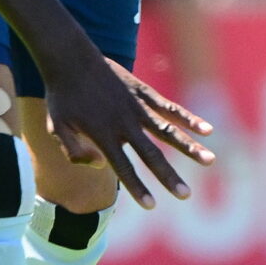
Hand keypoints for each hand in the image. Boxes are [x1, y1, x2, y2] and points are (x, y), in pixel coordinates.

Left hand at [39, 51, 215, 209]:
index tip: (152, 206)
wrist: (69, 58)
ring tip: (210, 161)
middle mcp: (124, 124)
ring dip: (190, 148)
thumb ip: (74, 151)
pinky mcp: (143, 92)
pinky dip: (188, 118)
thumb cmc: (61, 95)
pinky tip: (208, 130)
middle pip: (151, 155)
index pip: (123, 168)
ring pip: (168, 131)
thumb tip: (101, 165)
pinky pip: (169, 107)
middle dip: (169, 177)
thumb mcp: (56, 126)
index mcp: (103, 135)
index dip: (138, 188)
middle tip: (186, 195)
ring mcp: (136, 107)